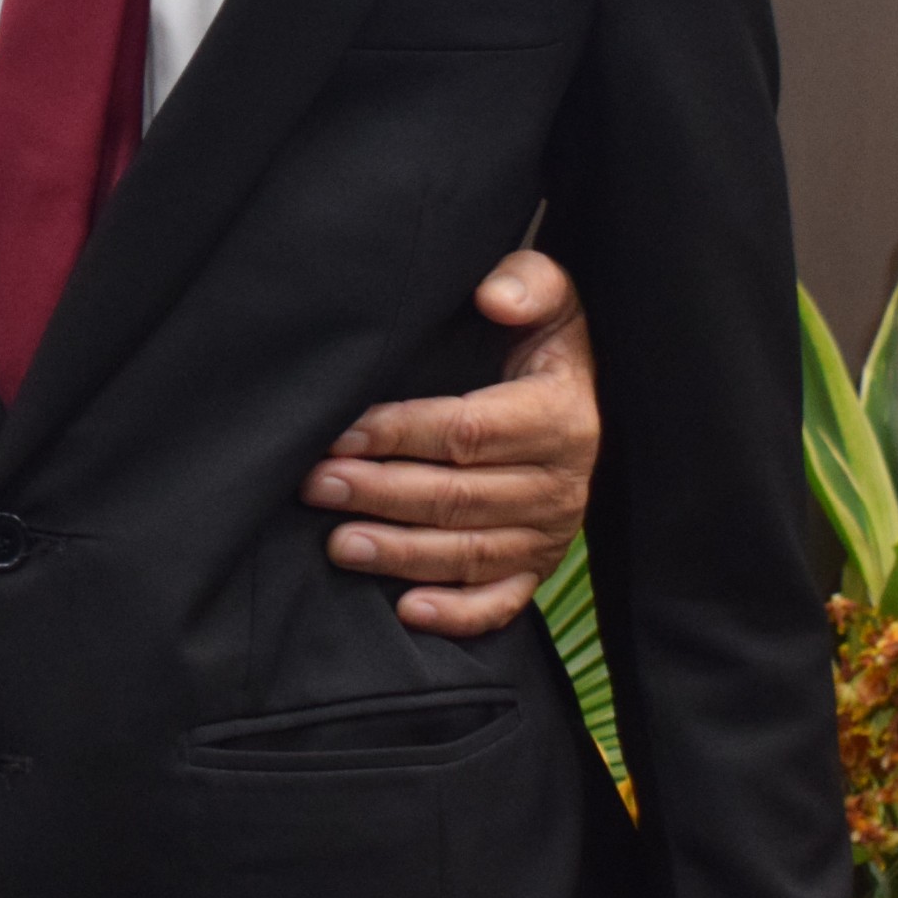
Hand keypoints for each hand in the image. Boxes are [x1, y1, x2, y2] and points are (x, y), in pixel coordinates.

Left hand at [299, 248, 595, 636]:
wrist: (584, 391)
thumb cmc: (545, 338)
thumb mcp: (550, 295)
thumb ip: (528, 283)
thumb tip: (495, 297)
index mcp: (559, 416)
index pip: (469, 431)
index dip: (401, 433)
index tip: (341, 432)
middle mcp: (559, 483)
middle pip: (459, 496)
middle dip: (380, 492)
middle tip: (314, 485)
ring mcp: (550, 532)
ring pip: (470, 552)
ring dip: (401, 554)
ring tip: (337, 545)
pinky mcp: (539, 566)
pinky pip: (502, 601)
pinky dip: (458, 614)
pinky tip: (407, 612)